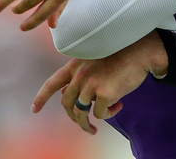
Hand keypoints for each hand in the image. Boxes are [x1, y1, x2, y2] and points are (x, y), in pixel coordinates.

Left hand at [31, 31, 167, 133]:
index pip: (53, 83)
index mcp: (76, 64)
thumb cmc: (122, 53)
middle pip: (67, 104)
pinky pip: (100, 113)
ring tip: (96, 126)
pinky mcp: (104, 94)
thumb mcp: (96, 59)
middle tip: (84, 125)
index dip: (42, 97)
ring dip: (87, 123)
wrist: (141, 50)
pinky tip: (118, 105)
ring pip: (81, 113)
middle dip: (73, 118)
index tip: (34, 109)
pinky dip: (108, 114)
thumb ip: (82, 75)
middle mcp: (80, 74)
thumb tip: (70, 96)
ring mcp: (90, 84)